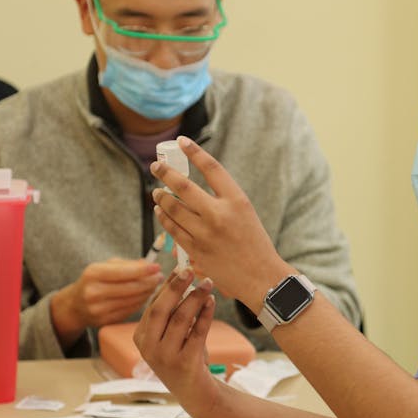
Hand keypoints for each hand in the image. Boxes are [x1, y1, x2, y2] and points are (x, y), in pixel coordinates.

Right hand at [51, 258, 162, 347]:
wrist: (75, 305)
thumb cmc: (96, 280)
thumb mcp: (106, 266)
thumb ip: (128, 264)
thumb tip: (149, 265)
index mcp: (93, 274)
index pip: (123, 272)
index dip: (143, 270)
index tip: (157, 267)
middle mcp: (93, 293)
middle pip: (131, 288)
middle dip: (149, 282)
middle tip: (160, 277)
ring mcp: (98, 309)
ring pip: (133, 300)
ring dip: (148, 292)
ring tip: (154, 285)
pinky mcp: (104, 321)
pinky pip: (130, 310)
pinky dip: (141, 302)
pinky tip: (145, 296)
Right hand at [134, 269, 219, 417]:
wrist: (194, 390)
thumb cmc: (183, 354)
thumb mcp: (172, 333)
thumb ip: (173, 310)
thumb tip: (182, 275)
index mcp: (141, 337)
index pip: (153, 305)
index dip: (167, 285)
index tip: (181, 267)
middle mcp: (149, 347)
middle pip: (161, 309)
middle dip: (176, 287)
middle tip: (191, 270)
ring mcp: (165, 357)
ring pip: (181, 319)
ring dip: (195, 297)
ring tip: (208, 283)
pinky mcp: (185, 363)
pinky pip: (197, 332)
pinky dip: (205, 314)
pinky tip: (212, 301)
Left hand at [150, 136, 293, 309]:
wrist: (261, 277)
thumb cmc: (255, 243)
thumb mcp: (245, 214)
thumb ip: (223, 199)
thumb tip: (193, 188)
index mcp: (237, 201)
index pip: (212, 168)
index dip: (195, 152)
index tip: (182, 141)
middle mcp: (220, 214)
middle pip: (184, 186)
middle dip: (165, 173)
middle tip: (156, 166)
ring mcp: (205, 233)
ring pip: (173, 208)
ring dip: (161, 197)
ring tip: (156, 191)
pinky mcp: (195, 250)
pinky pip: (172, 228)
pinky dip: (164, 217)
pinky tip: (161, 211)